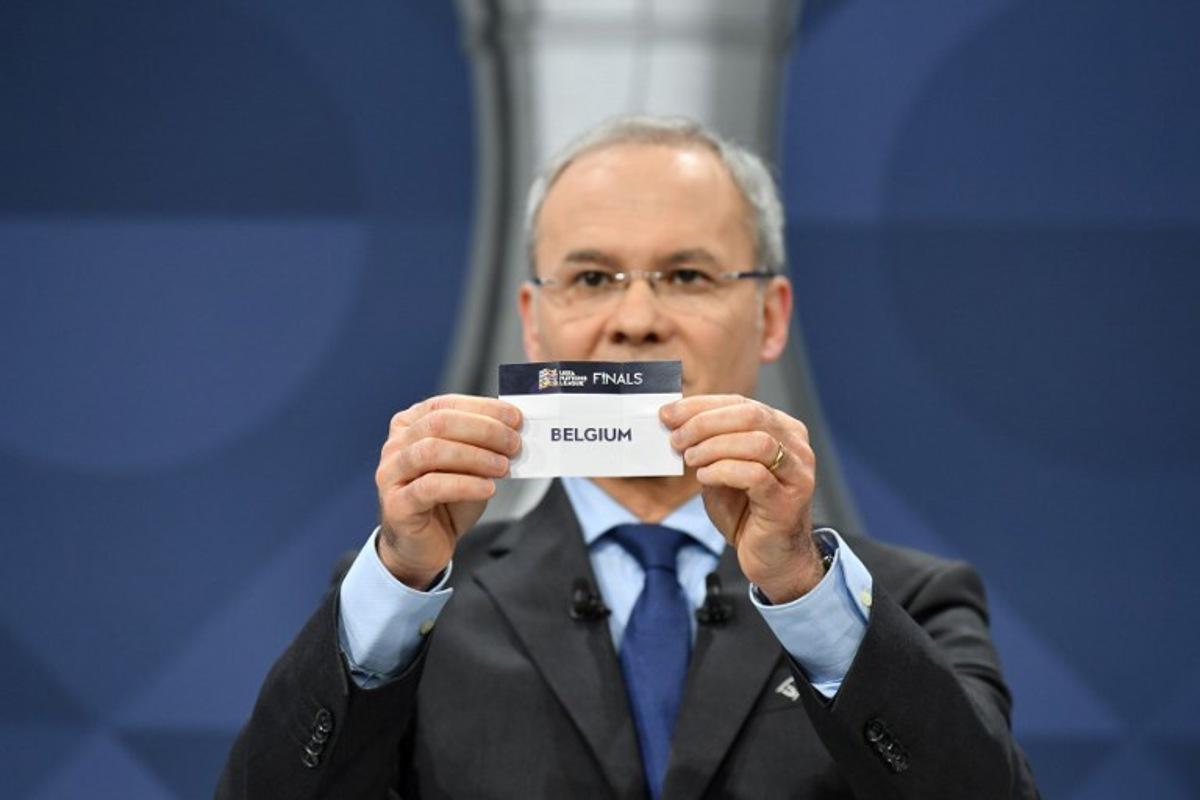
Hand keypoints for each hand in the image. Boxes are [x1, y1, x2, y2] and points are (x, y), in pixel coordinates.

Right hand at [375, 395, 521, 586]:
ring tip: (503, 467)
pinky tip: (487, 488)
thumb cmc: (446, 501)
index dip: (483, 408)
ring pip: (431, 451)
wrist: (425, 546)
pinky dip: (464, 484)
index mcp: (410, 425)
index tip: (515, 418)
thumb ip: (483, 445)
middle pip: (439, 423)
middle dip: (483, 430)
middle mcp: (396, 445)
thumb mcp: (468, 466)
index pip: (446, 405)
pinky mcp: (396, 504)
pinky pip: (430, 487)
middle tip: (513, 444)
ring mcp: (391, 474)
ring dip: (475, 456)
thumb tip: (514, 430)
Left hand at [661, 395, 821, 603]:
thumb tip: (675, 425)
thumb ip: (709, 447)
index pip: (741, 403)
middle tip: (676, 439)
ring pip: (756, 441)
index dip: (701, 405)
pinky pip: (754, 474)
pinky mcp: (788, 501)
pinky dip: (723, 470)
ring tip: (690, 459)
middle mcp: (796, 447)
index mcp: (782, 431)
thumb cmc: (748, 514)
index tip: (669, 414)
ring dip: (713, 447)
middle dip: (705, 423)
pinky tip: (705, 477)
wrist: (771, 559)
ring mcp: (796, 474)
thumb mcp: (723, 471)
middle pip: (750, 415)